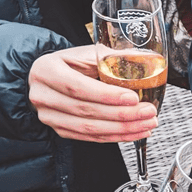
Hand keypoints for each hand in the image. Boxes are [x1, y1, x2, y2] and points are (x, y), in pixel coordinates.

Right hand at [28, 45, 157, 141]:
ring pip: (90, 128)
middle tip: (148, 112)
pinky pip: (91, 137)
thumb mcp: (85, 53)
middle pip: (86, 110)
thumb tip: (144, 60)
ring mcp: (50, 117)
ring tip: (147, 123)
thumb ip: (110, 57)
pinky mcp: (60, 130)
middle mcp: (43, 96)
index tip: (133, 98)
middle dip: (122, 114)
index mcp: (47, 71)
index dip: (107, 95)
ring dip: (123, 128)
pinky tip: (134, 132)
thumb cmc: (70, 63)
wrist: (50, 78)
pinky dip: (116, 136)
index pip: (78, 87)